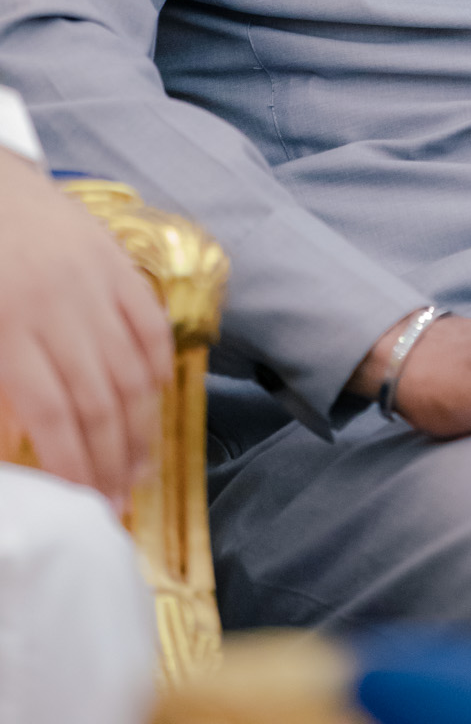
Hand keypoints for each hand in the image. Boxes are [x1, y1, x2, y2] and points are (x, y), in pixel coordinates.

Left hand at [0, 152, 173, 507]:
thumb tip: (15, 450)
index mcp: (10, 332)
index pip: (55, 418)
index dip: (75, 468)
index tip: (87, 505)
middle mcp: (59, 311)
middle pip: (98, 402)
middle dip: (112, 461)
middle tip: (119, 502)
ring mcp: (96, 284)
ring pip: (132, 370)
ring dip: (141, 427)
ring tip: (142, 466)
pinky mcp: (119, 263)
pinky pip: (149, 324)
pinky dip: (159, 365)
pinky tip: (157, 399)